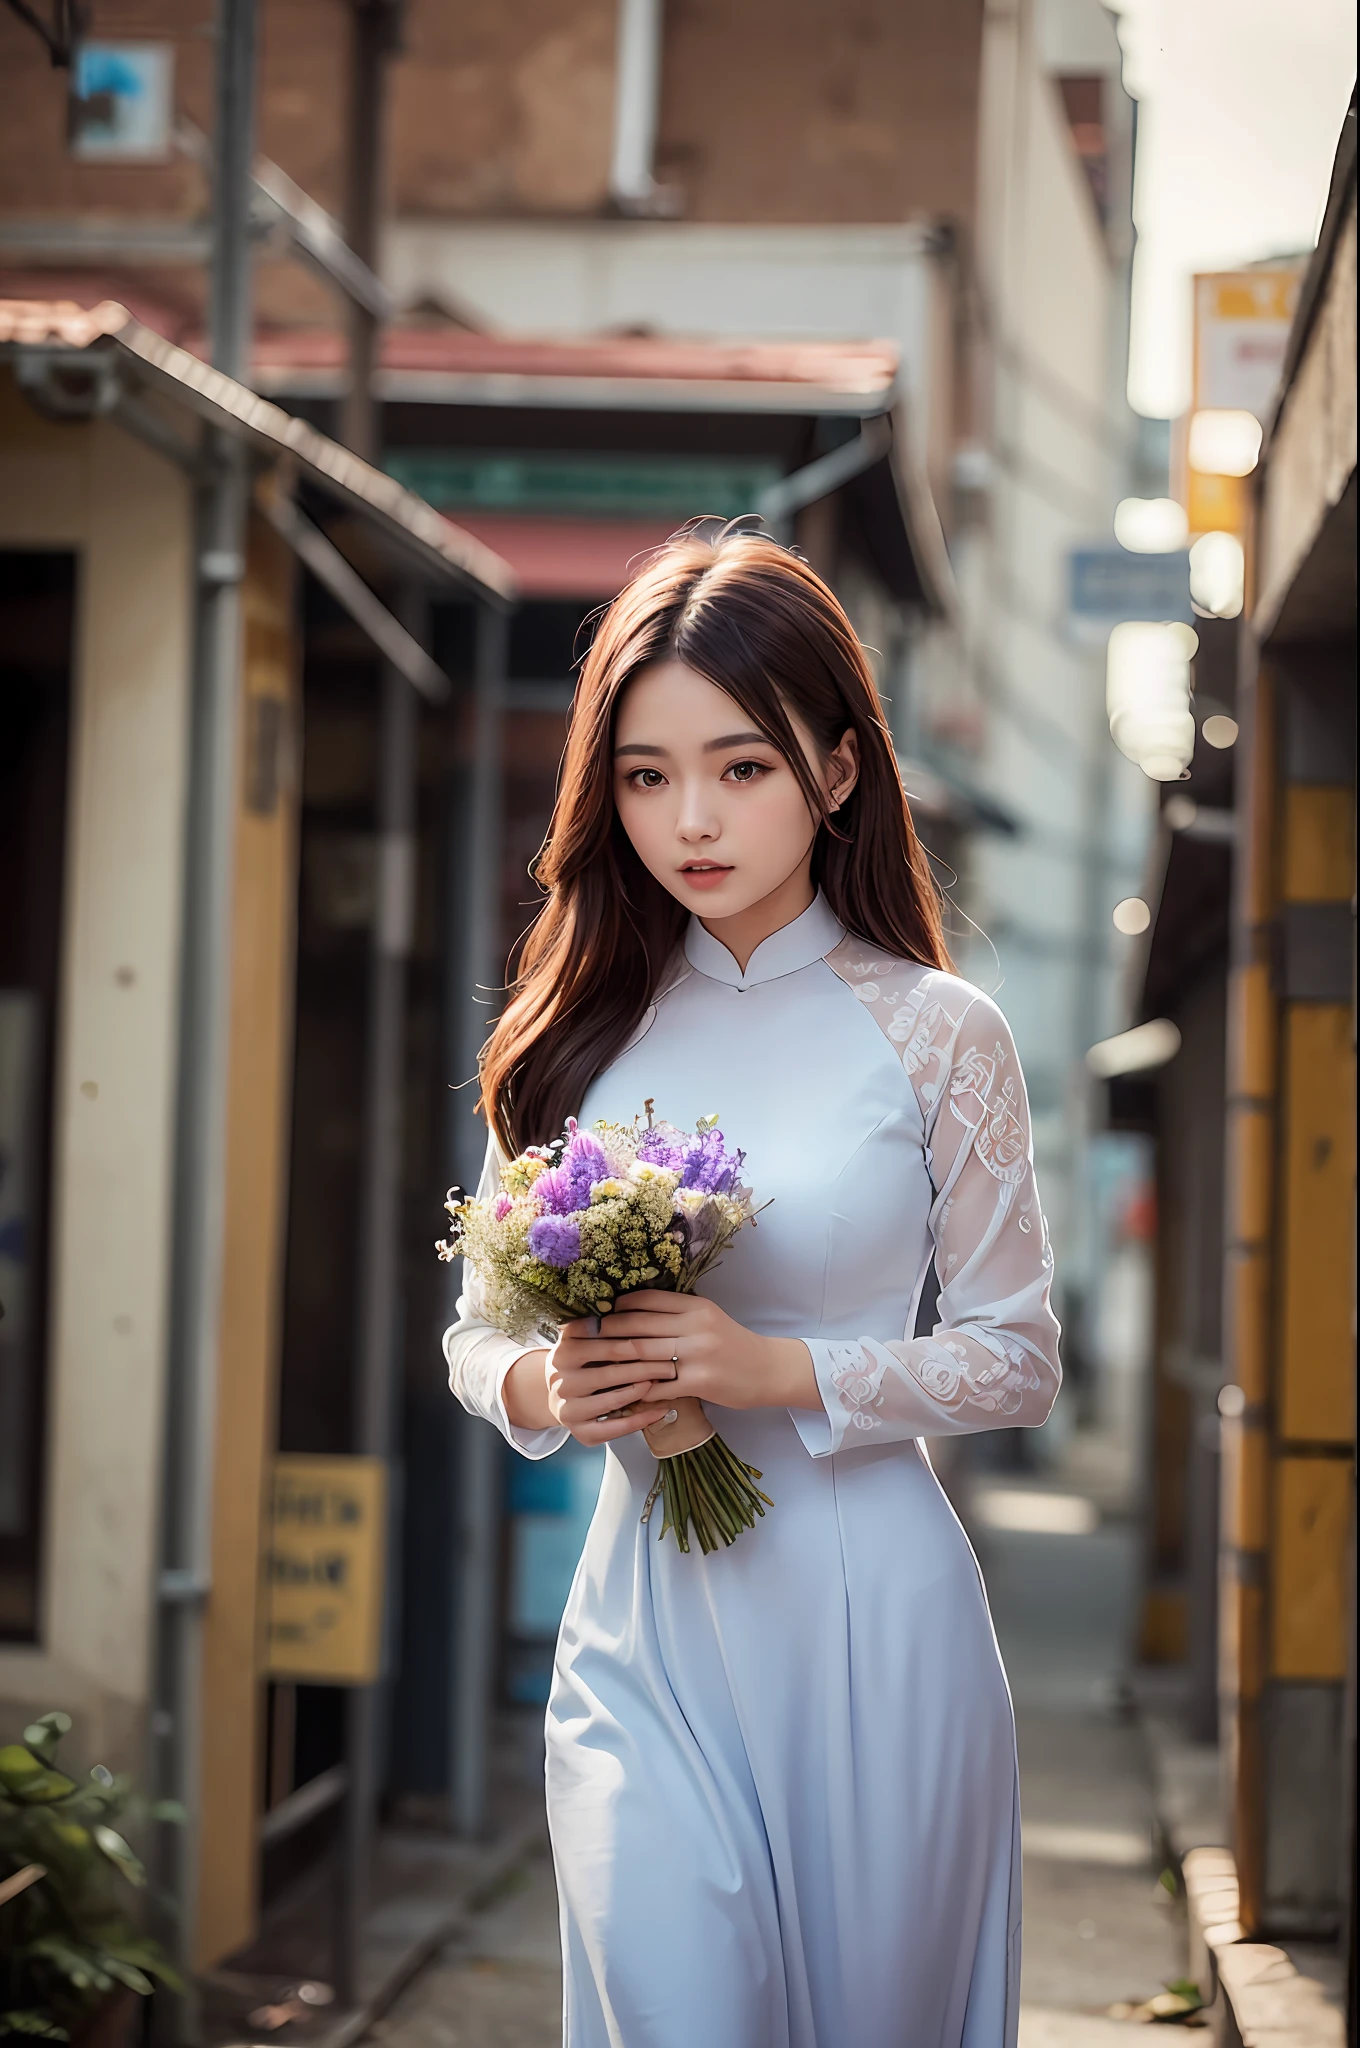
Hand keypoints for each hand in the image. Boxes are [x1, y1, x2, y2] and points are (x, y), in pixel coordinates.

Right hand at [542, 1317, 677, 1448]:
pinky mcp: (579, 1432)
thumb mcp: (585, 1338)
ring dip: (644, 1389)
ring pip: (613, 1399)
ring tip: (667, 1380)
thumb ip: (602, 1324)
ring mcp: (567, 1408)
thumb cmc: (584, 1360)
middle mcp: (560, 1379)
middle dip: (646, 1363)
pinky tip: (661, 1410)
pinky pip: (614, 1428)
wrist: (558, 1394)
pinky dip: (641, 1419)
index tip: (661, 1333)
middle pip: (610, 1369)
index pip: (603, 1341)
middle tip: (673, 1359)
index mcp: (564, 1350)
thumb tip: (630, 1302)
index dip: (634, 1337)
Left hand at [581, 1291, 815, 1412]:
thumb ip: (676, 1312)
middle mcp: (696, 1327)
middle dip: (607, 1332)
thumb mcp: (708, 1317)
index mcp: (696, 1307)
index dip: (618, 1306)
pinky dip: (638, 1389)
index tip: (598, 1312)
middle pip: (639, 1326)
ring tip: (594, 1363)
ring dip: (615, 1360)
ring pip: (644, 1355)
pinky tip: (621, 1392)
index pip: (647, 1300)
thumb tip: (633, 1309)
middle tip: (585, 1336)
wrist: (769, 1369)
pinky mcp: (700, 1382)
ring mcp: (698, 1355)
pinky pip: (660, 1385)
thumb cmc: (733, 1343)